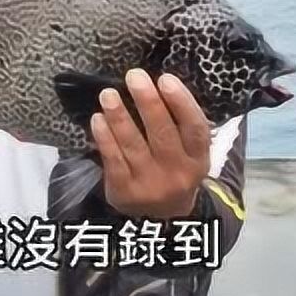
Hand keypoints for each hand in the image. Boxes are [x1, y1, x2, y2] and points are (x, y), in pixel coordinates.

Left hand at [90, 70, 211, 219]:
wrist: (161, 220)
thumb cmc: (175, 170)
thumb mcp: (190, 155)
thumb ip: (181, 125)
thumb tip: (160, 82)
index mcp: (198, 159)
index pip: (195, 129)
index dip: (181, 103)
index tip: (166, 79)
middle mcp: (177, 173)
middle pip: (163, 134)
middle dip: (148, 102)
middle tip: (134, 75)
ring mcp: (150, 184)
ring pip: (133, 145)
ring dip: (119, 116)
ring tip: (108, 94)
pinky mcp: (124, 190)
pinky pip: (112, 159)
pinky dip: (104, 137)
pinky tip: (98, 118)